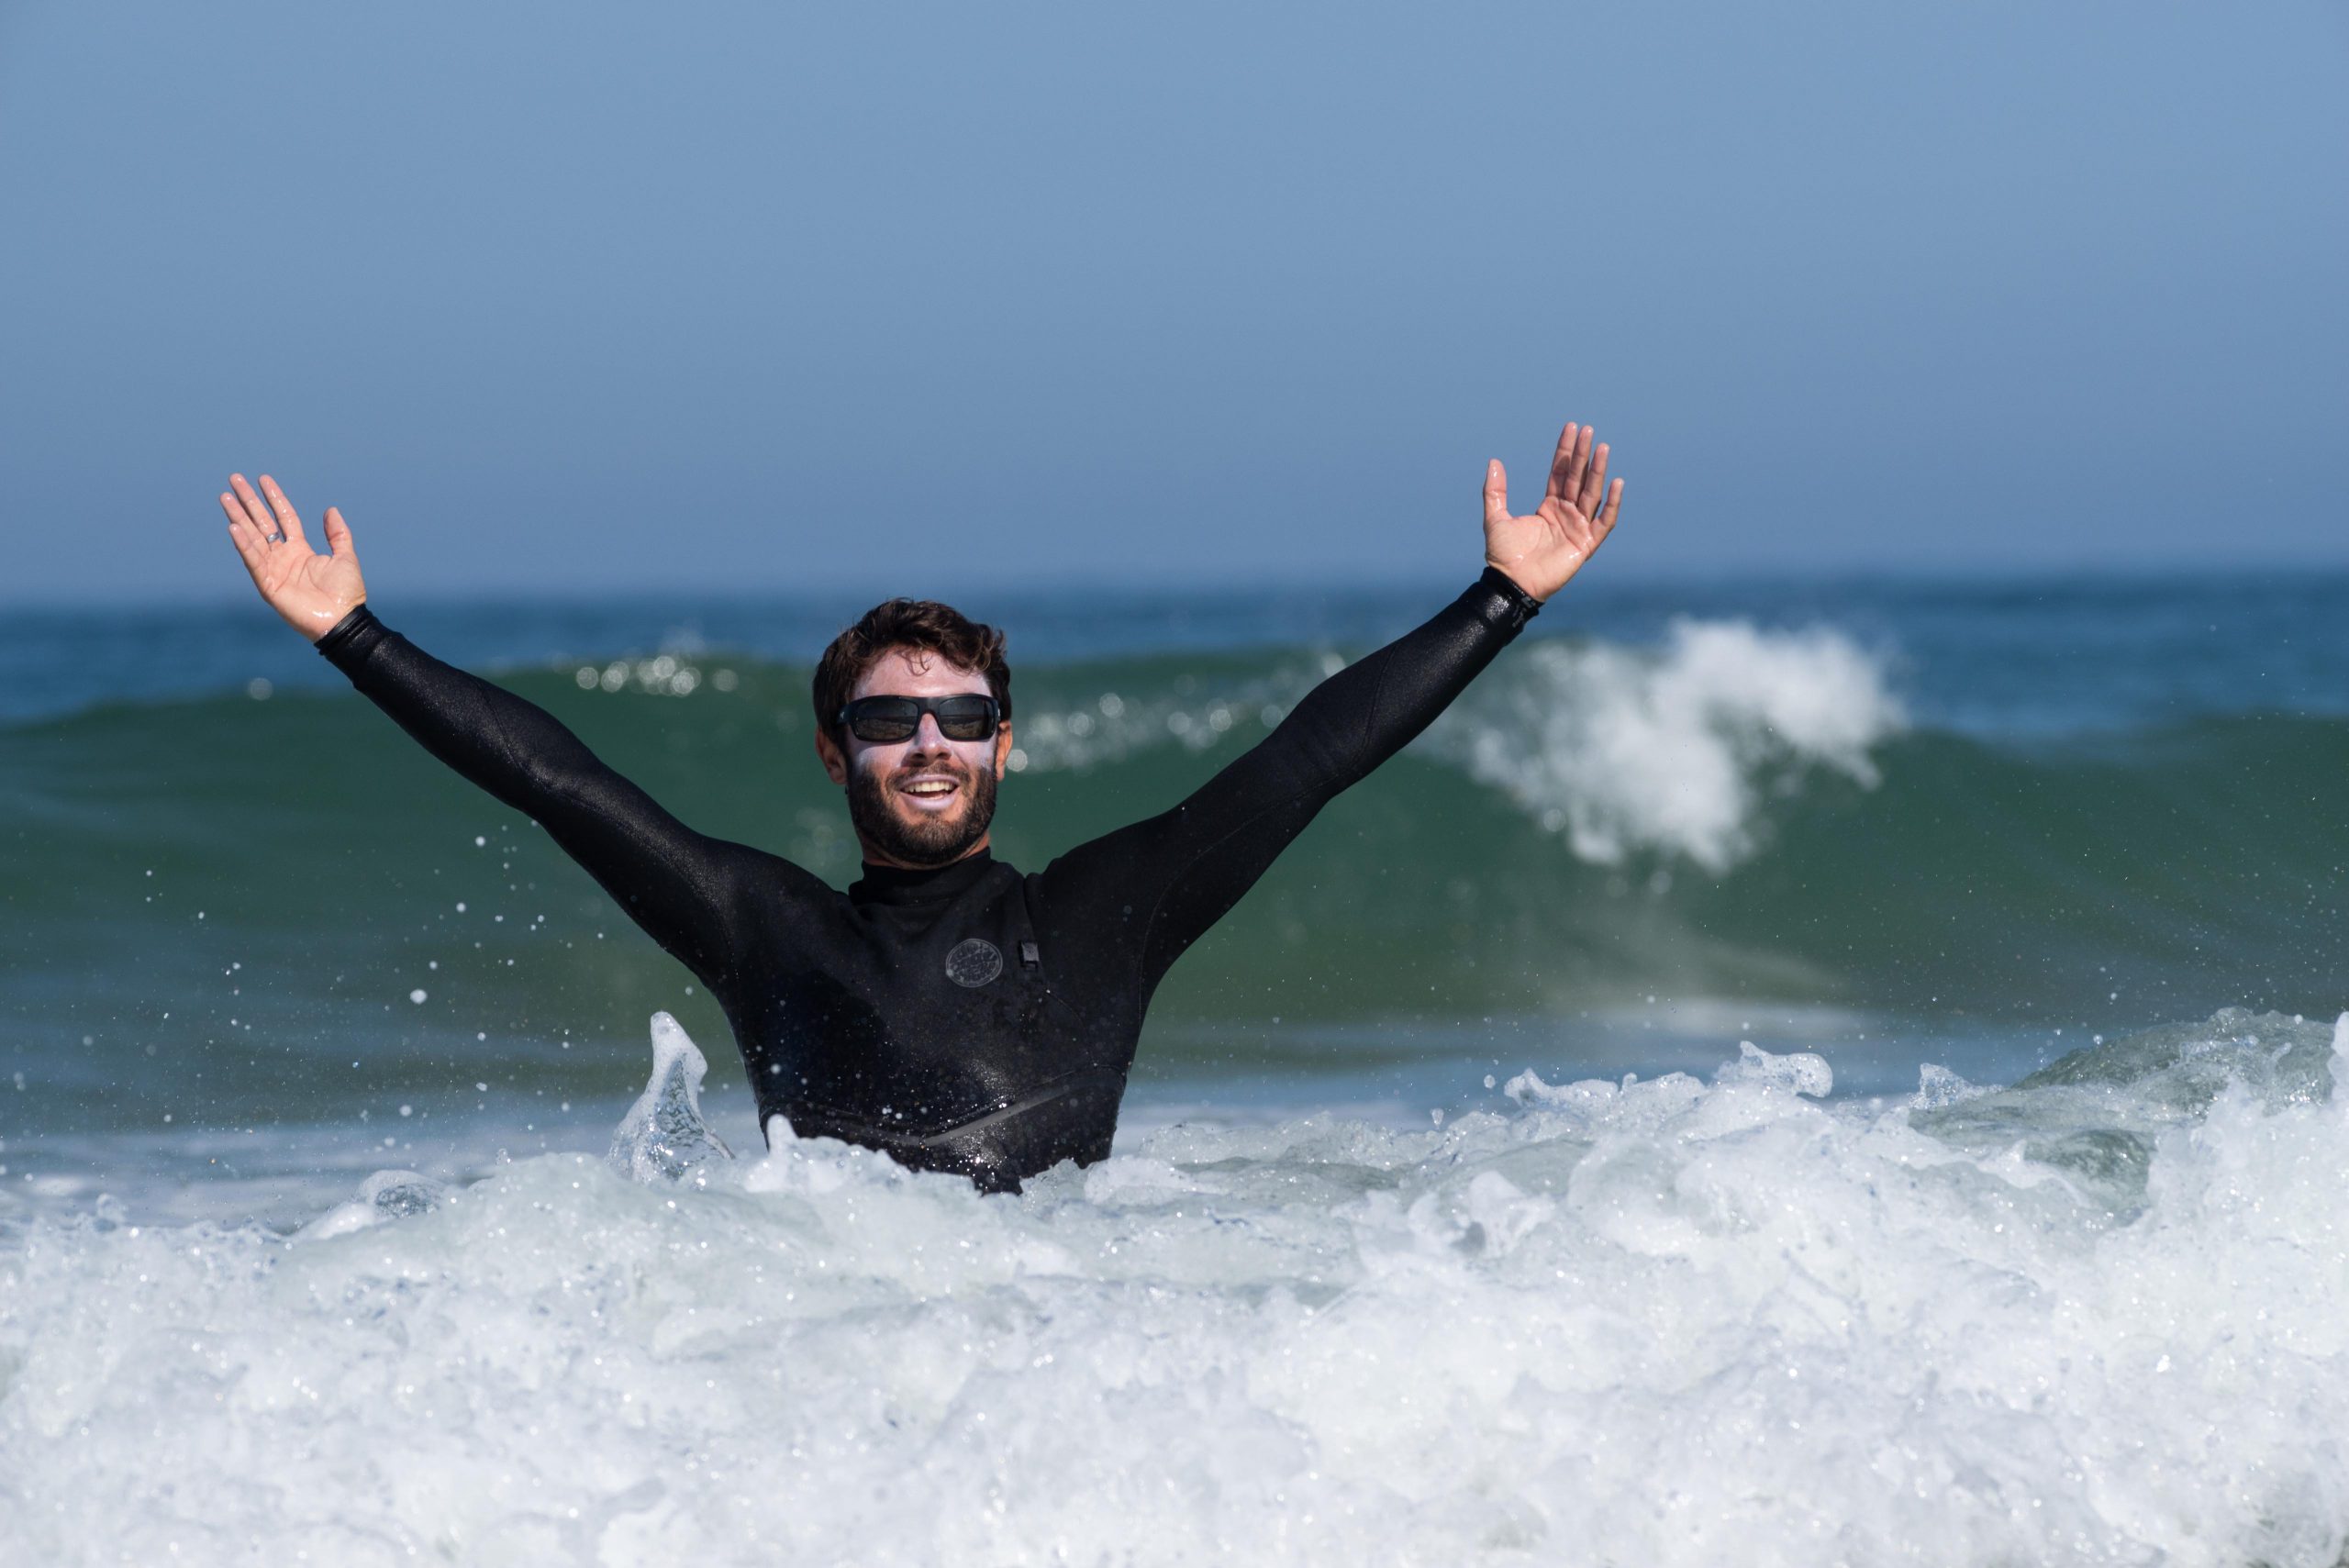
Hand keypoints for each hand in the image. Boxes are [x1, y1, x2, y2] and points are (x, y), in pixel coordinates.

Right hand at [220, 474, 367, 640]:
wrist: (343, 620)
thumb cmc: (346, 593)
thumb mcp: (345, 556)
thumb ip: (338, 534)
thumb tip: (330, 509)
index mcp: (300, 550)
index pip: (283, 517)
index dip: (274, 498)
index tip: (263, 478)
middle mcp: (283, 557)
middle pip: (262, 523)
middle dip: (248, 502)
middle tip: (234, 479)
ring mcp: (273, 570)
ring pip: (252, 538)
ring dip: (238, 518)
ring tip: (225, 498)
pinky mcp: (267, 585)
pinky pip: (253, 561)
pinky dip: (244, 545)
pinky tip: (233, 527)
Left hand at [1481, 422, 1624, 601]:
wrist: (1511, 583)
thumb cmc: (1504, 555)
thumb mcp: (1495, 517)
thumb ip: (1495, 491)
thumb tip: (1494, 461)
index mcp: (1549, 506)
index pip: (1561, 473)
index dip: (1566, 451)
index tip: (1571, 428)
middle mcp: (1566, 513)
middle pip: (1578, 478)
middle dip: (1583, 454)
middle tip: (1589, 430)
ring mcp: (1578, 527)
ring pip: (1592, 493)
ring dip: (1598, 471)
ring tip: (1603, 447)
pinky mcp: (1586, 544)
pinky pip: (1604, 522)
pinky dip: (1611, 504)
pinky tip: (1616, 483)